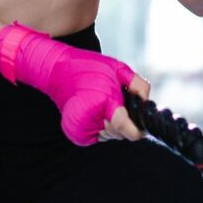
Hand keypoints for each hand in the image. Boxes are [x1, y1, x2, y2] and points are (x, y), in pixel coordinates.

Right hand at [0, 22, 147, 146]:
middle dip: (125, 121)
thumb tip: (147, 103)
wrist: (56, 71)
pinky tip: (97, 110)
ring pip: (111, 135)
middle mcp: (92, 121)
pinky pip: (101, 135)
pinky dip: (103, 125)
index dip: (138, 129)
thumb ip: (138, 85)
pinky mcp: (77, 135)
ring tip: (104, 102)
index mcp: (103, 103)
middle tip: (118, 102)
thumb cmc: (88, 66)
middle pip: (122, 133)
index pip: (128, 130)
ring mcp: (83, 130)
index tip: (143, 125)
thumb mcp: (118, 68)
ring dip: (114, 123)